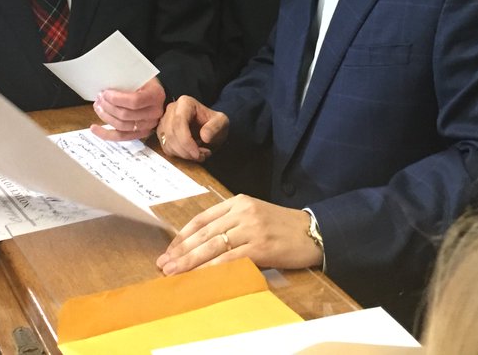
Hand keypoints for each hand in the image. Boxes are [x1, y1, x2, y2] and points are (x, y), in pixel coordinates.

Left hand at [90, 77, 165, 141]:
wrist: (155, 94)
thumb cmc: (145, 83)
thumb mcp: (139, 76)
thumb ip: (126, 82)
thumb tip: (105, 90)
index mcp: (156, 96)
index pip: (135, 101)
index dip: (116, 99)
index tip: (105, 93)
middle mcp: (154, 113)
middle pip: (126, 115)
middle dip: (108, 107)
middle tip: (99, 98)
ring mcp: (148, 126)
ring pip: (122, 126)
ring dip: (105, 117)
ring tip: (97, 107)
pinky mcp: (140, 134)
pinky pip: (121, 137)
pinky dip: (105, 134)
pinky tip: (94, 128)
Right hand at [155, 95, 228, 161]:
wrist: (209, 127)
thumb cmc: (214, 123)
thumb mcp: (221, 122)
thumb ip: (215, 127)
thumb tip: (205, 136)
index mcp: (185, 103)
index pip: (179, 122)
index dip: (186, 141)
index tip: (197, 153)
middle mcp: (171, 110)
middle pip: (171, 134)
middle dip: (186, 150)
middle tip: (201, 156)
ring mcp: (165, 121)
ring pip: (167, 142)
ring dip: (183, 154)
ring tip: (199, 154)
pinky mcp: (162, 133)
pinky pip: (166, 148)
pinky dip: (178, 155)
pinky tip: (190, 153)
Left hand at [156, 195, 321, 274]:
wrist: (312, 232)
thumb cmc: (282, 226)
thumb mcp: (255, 214)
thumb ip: (231, 222)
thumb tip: (201, 243)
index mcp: (238, 201)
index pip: (203, 218)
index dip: (183, 236)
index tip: (169, 250)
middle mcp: (243, 211)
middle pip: (204, 233)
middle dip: (181, 251)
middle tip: (164, 264)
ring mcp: (252, 228)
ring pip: (213, 246)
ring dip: (190, 262)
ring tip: (174, 273)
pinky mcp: (260, 247)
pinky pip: (229, 259)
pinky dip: (211, 269)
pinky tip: (199, 276)